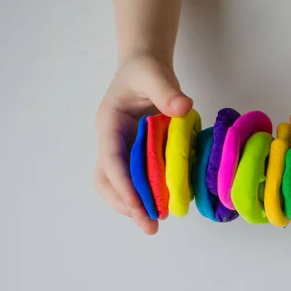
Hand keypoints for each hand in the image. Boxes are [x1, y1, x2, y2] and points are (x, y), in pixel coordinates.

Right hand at [95, 54, 192, 233]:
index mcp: (109, 124)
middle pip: (107, 180)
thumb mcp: (155, 73)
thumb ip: (167, 90)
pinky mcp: (135, 152)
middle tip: (148, 224)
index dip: (124, 185)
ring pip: (117, 184)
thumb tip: (183, 107)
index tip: (139, 206)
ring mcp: (121, 148)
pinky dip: (146, 194)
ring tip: (153, 223)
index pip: (111, 160)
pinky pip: (136, 178)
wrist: (144, 66)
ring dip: (132, 205)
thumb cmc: (145, 69)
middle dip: (125, 204)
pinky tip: (164, 203)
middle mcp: (110, 140)